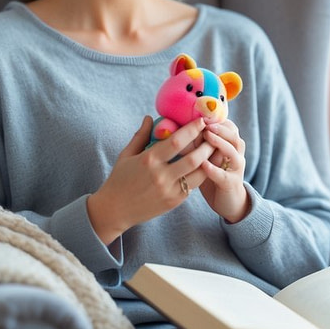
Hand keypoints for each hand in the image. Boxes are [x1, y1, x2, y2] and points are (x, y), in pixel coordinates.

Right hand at [86, 116, 215, 243]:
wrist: (114, 210)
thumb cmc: (119, 180)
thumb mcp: (126, 155)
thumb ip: (140, 136)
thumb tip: (149, 117)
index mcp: (149, 160)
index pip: (176, 141)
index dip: (192, 129)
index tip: (201, 120)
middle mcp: (161, 175)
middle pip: (193, 158)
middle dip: (207, 144)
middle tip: (214, 134)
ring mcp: (169, 190)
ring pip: (199, 174)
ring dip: (209, 160)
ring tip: (215, 149)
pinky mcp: (174, 202)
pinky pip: (193, 186)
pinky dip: (201, 174)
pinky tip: (206, 165)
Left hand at [198, 120, 249, 222]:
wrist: (228, 202)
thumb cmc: (211, 176)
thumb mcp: (202, 156)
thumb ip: (193, 143)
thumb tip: (173, 128)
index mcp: (229, 144)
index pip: (226, 125)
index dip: (215, 118)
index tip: (200, 110)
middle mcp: (235, 153)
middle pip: (232, 134)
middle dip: (219, 126)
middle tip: (204, 119)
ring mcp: (235, 168)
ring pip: (232, 151)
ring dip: (220, 142)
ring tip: (207, 135)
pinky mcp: (231, 183)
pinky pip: (224, 175)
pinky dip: (214, 169)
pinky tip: (204, 165)